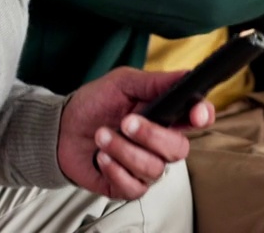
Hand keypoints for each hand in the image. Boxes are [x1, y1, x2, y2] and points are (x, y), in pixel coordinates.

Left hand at [58, 67, 213, 200]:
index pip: (197, 118)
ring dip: (123, 150)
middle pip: (179, 148)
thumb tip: (185, 75)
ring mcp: (145, 166)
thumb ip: (155, 82)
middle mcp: (159, 143)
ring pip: (154, 168)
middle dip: (151, 135)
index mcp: (165, 115)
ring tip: (101, 135)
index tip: (196, 114)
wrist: (61, 129)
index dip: (202, 116)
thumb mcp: (122, 83)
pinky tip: (101, 157)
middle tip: (125, 122)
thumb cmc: (93, 104)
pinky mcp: (128, 186)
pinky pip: (134, 187)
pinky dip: (115, 170)